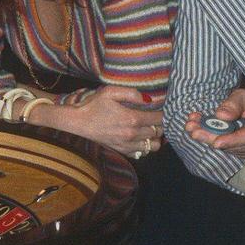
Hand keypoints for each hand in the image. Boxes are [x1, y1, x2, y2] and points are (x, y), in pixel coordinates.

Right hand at [43, 85, 162, 156]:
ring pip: (153, 146)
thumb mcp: (110, 92)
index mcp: (132, 118)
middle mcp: (132, 134)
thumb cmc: (94, 104)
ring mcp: (127, 144)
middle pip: (158, 132)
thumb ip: (132, 93)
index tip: (164, 109)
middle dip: (161, 125)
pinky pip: (142, 153)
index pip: (159, 119)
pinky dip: (145, 146)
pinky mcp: (122, 150)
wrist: (79, 122)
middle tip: (158, 118)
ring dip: (155, 138)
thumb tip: (149, 99)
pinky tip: (141, 138)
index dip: (164, 114)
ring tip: (151, 129)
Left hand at [184, 88, 244, 158]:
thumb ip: (233, 104)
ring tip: (192, 125)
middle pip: (236, 145)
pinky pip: (228, 149)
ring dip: (208, 137)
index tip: (216, 142)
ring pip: (229, 149)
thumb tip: (221, 116)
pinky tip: (199, 129)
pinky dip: (213, 139)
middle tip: (191, 128)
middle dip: (211, 136)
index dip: (233, 140)